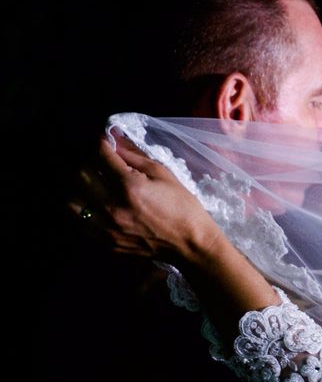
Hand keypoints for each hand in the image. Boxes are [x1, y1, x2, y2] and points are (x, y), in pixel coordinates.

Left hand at [69, 131, 222, 263]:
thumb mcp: (163, 174)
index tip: (103, 140)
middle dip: (89, 162)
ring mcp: (106, 228)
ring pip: (71, 200)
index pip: (101, 155)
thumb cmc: (182, 206)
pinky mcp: (105, 242)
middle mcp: (113, 207)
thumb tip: (115, 138)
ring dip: (79, 187)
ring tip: (93, 184)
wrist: (190, 244)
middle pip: (80, 175)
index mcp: (130, 186)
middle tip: (100, 162)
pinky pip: (79, 221)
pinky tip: (96, 203)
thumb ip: (135, 155)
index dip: (101, 143)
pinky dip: (83, 208)